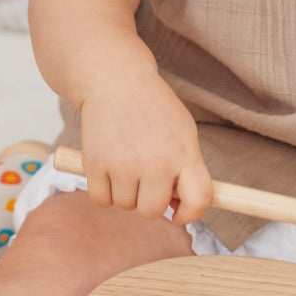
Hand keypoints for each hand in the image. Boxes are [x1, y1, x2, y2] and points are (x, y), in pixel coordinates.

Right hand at [79, 72, 212, 224]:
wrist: (117, 82)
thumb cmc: (152, 108)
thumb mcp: (183, 132)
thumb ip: (185, 168)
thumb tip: (175, 207)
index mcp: (184, 154)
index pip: (199, 200)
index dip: (190, 214)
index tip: (178, 212)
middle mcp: (156, 163)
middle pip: (152, 211)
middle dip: (148, 202)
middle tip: (144, 180)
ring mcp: (124, 165)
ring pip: (125, 205)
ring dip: (124, 193)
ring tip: (125, 165)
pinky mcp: (96, 163)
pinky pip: (101, 199)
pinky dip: (103, 191)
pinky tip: (108, 169)